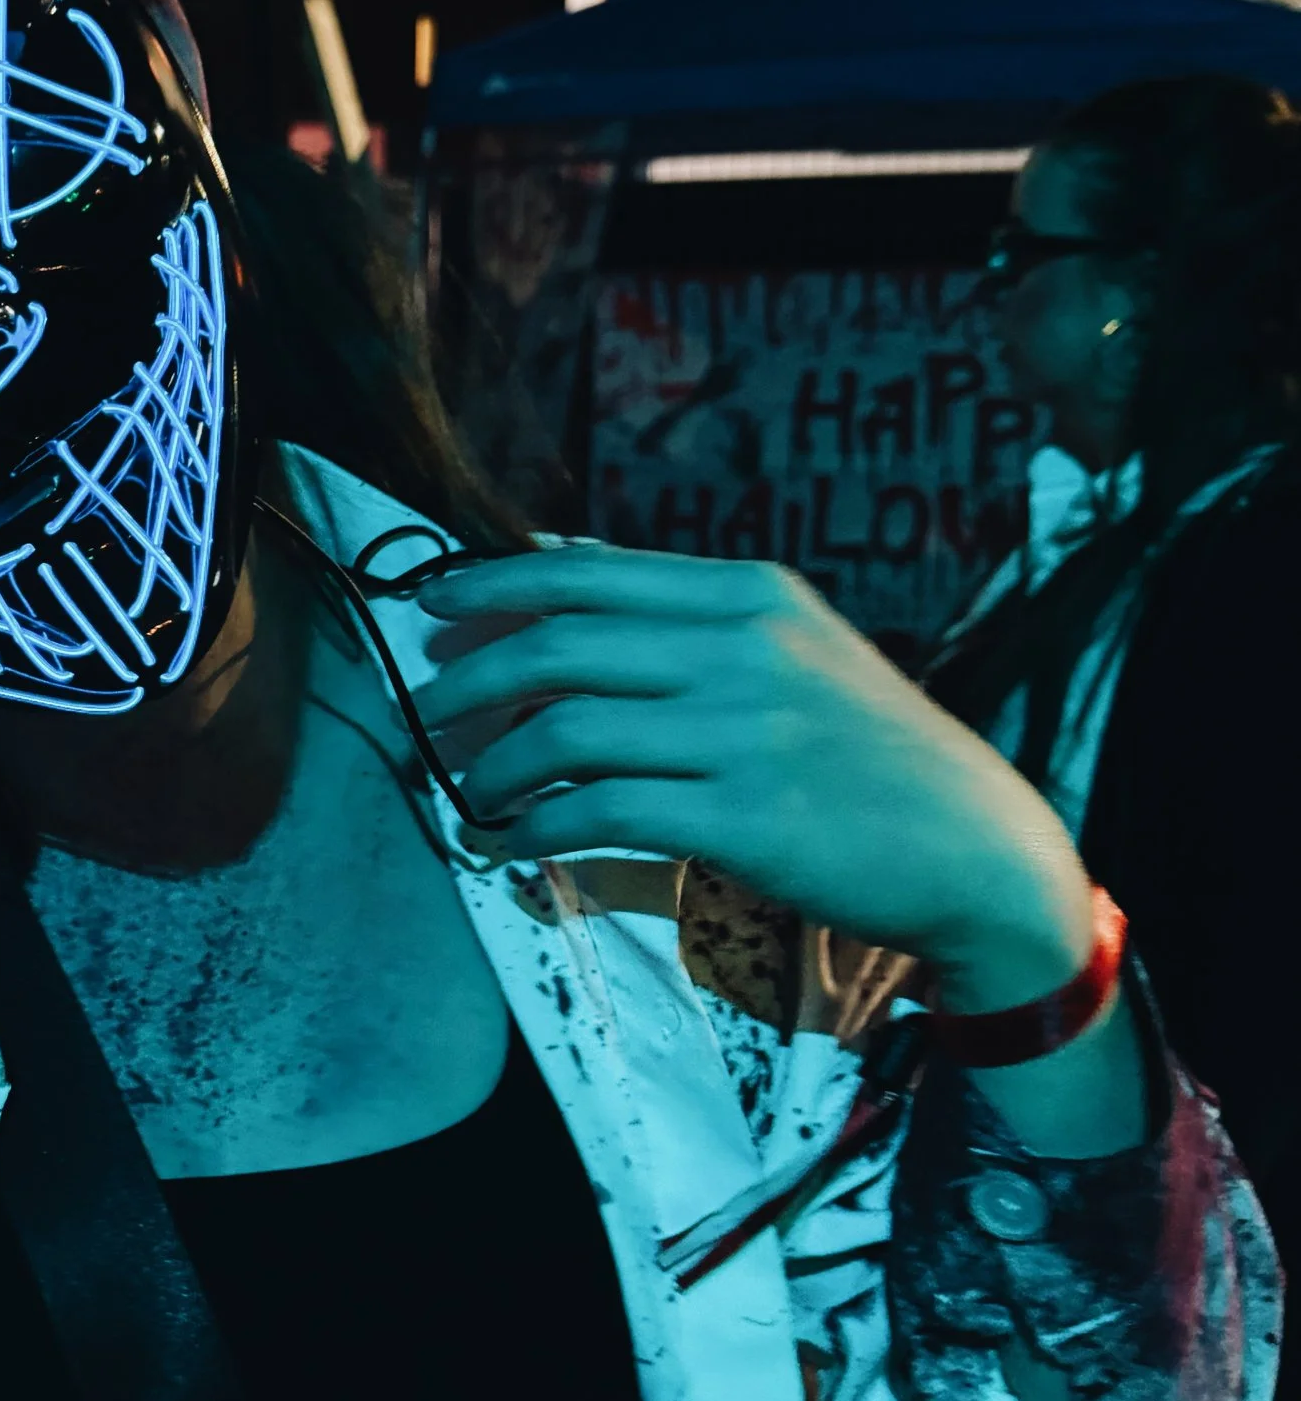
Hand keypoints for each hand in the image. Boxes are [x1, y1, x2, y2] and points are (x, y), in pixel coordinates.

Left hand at [416, 549, 1095, 1010]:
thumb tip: (556, 555)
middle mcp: (742, 648)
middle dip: (469, 679)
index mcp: (748, 594)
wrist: (973, 845)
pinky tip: (512, 844)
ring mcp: (743, 732)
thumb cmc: (870, 749)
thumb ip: (677, 605)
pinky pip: (600, 813)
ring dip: (493, 764)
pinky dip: (536, 829)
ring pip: (566, 731)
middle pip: (558, 645)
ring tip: (470, 788)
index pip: (583, 573)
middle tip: (428, 712)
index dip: (487, 585)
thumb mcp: (793, 644)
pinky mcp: (742, 817)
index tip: (426, 605)